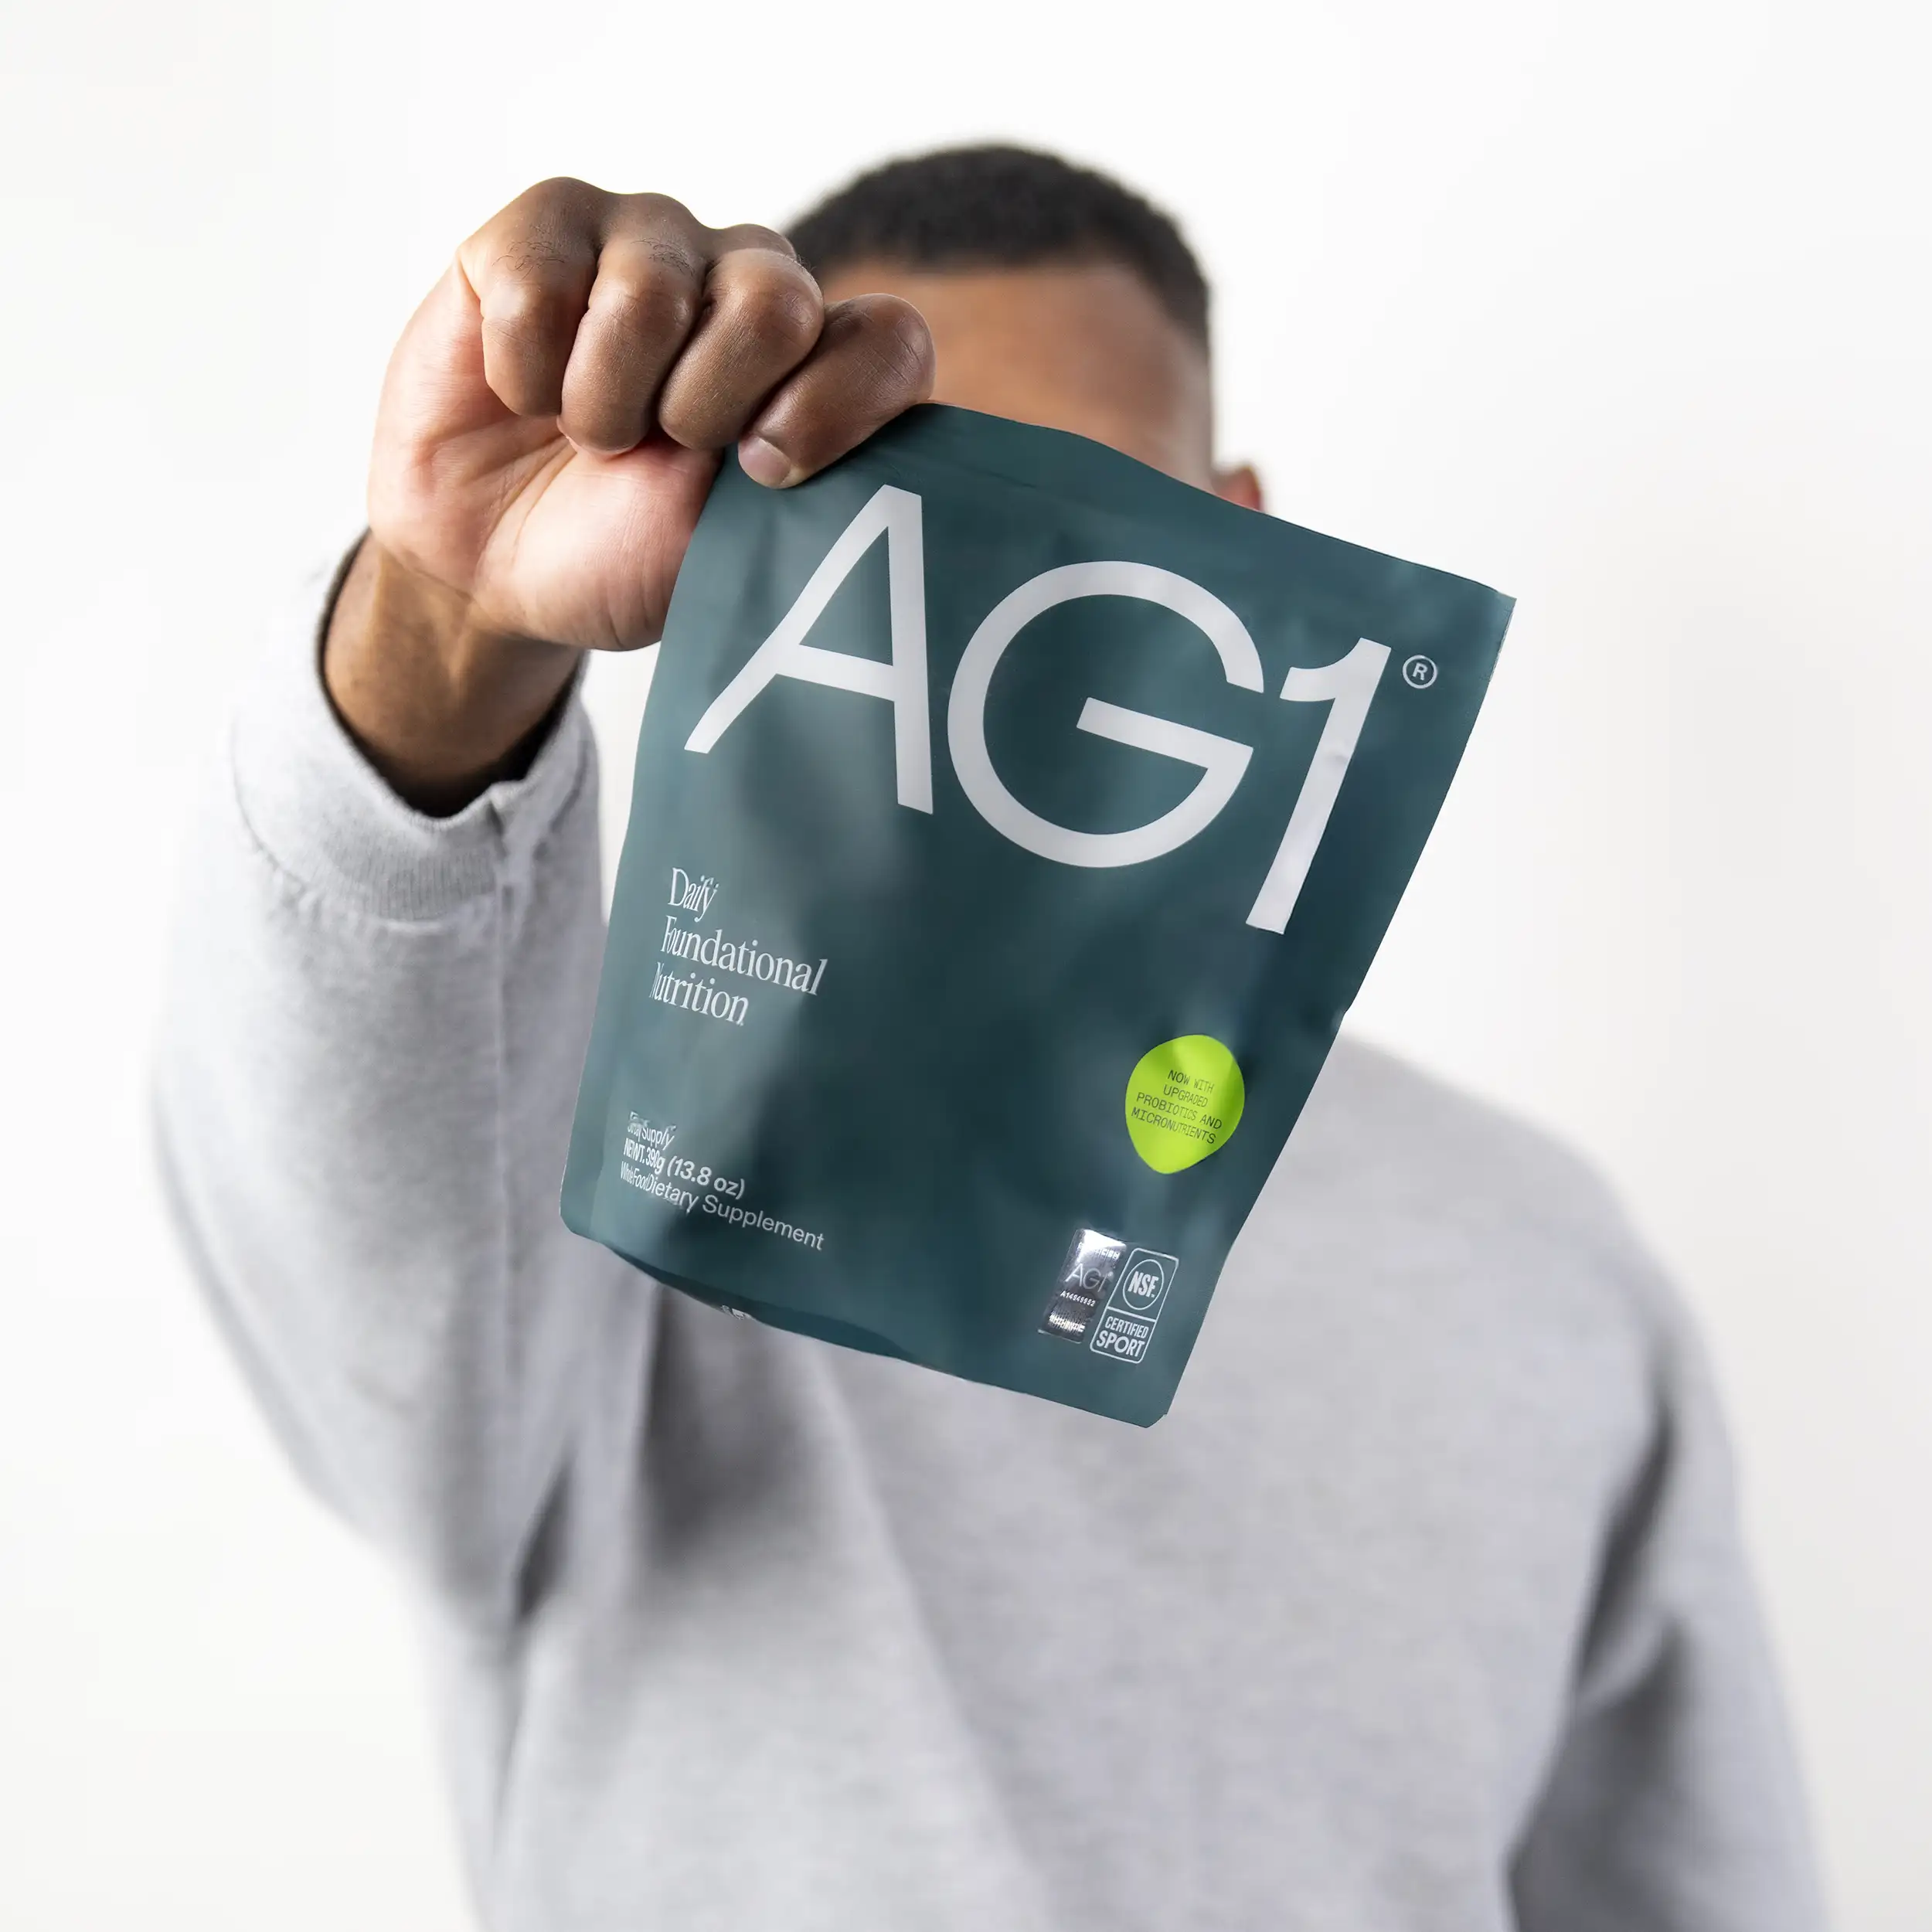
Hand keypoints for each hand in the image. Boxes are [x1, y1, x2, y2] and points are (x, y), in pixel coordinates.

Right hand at [324, 179, 934, 810]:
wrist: (490, 565)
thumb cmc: (622, 556)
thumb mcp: (732, 557)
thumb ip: (812, 505)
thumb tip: (883, 486)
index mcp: (815, 365)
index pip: (888, 341)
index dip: (839, 405)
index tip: (765, 472)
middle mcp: (744, 281)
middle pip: (777, 302)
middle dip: (705, 407)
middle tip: (659, 451)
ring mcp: (646, 240)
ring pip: (649, 293)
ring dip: (601, 404)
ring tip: (587, 433)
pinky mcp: (542, 228)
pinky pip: (538, 282)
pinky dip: (522, 372)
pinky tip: (522, 391)